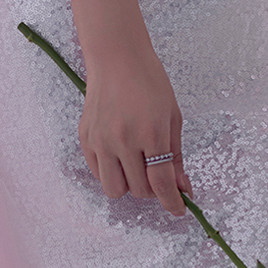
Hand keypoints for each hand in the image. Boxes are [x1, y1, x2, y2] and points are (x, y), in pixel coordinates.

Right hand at [79, 34, 192, 215]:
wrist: (117, 58)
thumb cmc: (150, 82)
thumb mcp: (172, 117)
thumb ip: (176, 155)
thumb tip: (181, 187)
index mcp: (150, 133)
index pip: (161, 182)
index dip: (172, 202)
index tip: (179, 208)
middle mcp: (123, 140)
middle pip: (139, 190)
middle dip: (153, 189)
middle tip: (158, 175)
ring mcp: (101, 141)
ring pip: (114, 189)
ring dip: (129, 186)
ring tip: (136, 167)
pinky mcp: (86, 139)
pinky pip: (98, 173)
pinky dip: (111, 173)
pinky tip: (120, 157)